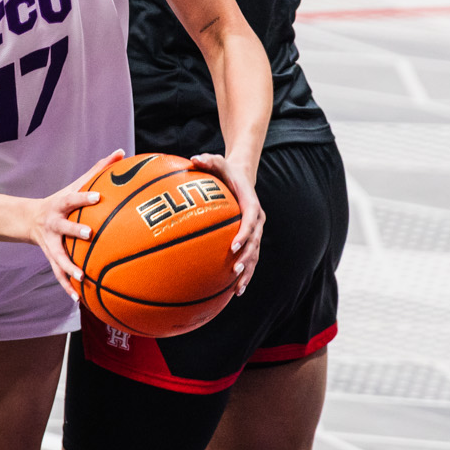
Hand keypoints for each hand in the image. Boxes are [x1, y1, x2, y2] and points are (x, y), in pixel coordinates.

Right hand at [30, 149, 119, 299]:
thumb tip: (122, 151)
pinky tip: (79, 300)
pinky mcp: (51, 258)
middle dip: (75, 230)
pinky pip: (59, 275)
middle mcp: (54, 225)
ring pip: (59, 256)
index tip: (97, 197)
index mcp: (61, 205)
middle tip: (89, 234)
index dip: (83, 197)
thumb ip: (99, 169)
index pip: (72, 199)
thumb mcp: (77, 183)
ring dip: (69, 267)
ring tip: (82, 277)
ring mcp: (51, 243)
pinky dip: (67, 288)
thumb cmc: (64, 200)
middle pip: (63, 227)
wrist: (31, 219)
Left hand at [190, 153, 262, 294]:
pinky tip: (235, 290)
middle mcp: (256, 219)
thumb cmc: (226, 171)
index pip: (250, 220)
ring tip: (238, 288)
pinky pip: (250, 258)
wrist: (241, 176)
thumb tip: (193, 158)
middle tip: (235, 271)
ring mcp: (255, 230)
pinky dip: (245, 273)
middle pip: (255, 242)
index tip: (233, 247)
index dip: (244, 234)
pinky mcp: (250, 238)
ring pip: (255, 254)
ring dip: (248, 272)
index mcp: (250, 203)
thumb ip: (208, 160)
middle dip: (246, 258)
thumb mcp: (217, 161)